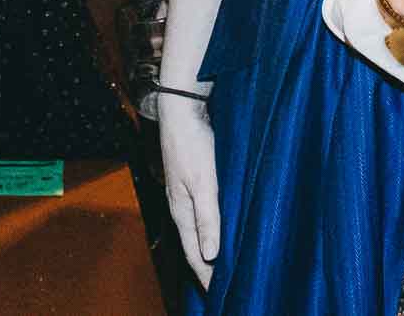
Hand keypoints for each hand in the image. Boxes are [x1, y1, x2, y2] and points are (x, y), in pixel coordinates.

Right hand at [158, 94, 219, 286]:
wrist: (180, 108)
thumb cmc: (191, 143)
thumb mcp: (203, 182)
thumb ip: (207, 218)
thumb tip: (210, 256)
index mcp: (181, 210)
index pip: (194, 254)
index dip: (206, 276)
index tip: (219, 294)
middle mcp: (181, 205)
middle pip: (194, 245)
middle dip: (206, 268)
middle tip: (222, 285)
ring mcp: (184, 193)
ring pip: (197, 229)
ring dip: (208, 248)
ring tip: (223, 264)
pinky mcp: (192, 180)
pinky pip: (202, 213)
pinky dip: (210, 228)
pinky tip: (221, 226)